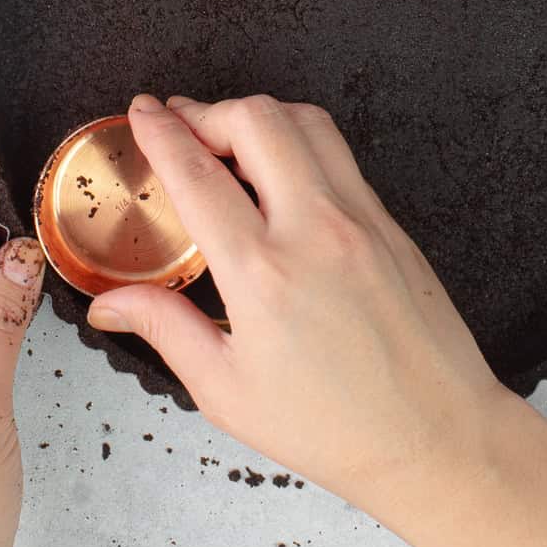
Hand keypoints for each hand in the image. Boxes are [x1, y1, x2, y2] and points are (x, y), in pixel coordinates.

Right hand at [87, 94, 511, 513]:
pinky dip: (299, 140)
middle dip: (208, 110)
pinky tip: (280, 171)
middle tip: (181, 126)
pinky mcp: (389, 223)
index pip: (198, 175)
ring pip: (305, 121)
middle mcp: (314, 229)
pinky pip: (339, 154)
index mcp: (263, 273)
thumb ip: (165, 328)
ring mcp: (360, 218)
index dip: (160, 132)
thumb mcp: (228, 391)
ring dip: (258, 115)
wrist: (437, 436)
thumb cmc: (335, 427)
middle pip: (256, 120)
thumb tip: (109, 304)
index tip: (140, 111)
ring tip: (228, 138)